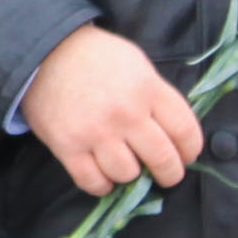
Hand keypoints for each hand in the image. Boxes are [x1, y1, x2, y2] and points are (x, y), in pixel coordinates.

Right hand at [22, 24, 204, 198]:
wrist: (46, 52)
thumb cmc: (97, 57)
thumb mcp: (138, 65)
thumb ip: (157, 96)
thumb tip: (175, 133)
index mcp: (148, 89)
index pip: (185, 131)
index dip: (191, 150)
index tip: (187, 156)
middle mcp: (126, 113)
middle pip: (163, 159)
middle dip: (170, 173)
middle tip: (166, 174)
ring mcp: (96, 132)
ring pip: (128, 174)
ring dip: (130, 174)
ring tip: (126, 164)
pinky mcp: (68, 146)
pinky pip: (93, 182)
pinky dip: (102, 185)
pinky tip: (104, 175)